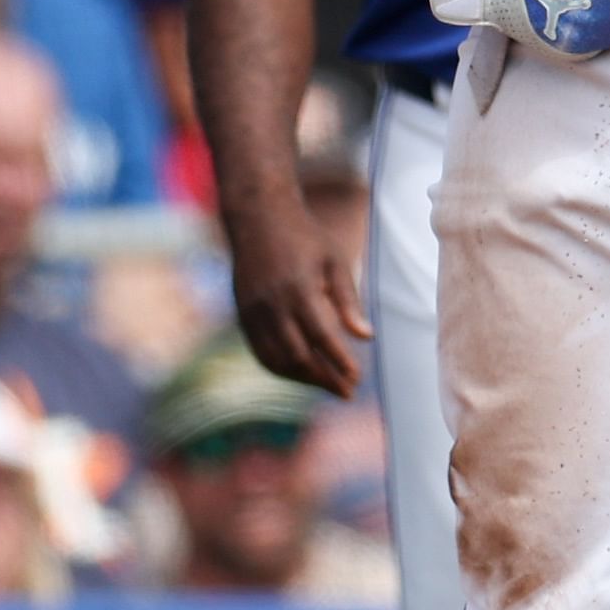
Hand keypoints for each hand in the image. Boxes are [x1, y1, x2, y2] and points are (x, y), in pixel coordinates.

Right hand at [228, 197, 371, 398]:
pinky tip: (302, 373)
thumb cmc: (305, 237)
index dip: (339, 361)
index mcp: (298, 288)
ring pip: (277, 359)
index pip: (321, 336)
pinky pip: (261, 352)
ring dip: (304, 378)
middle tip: (348, 391)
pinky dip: (282, 369)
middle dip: (325, 378)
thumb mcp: (334, 261)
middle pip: (298, 355)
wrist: (258, 218)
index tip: (357, 378)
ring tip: (328, 384)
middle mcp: (272, 304)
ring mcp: (254, 311)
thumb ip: (348, 300)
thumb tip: (366, 337)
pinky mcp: (243, 315)